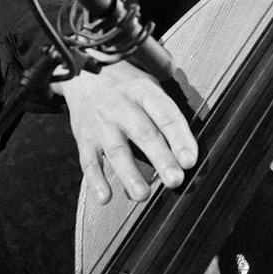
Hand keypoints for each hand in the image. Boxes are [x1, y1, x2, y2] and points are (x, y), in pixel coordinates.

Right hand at [54, 59, 197, 204]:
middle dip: (161, 158)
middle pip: (143, 133)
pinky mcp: (84, 139)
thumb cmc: (125, 85)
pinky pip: (89, 162)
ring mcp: (100, 124)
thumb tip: (188, 147)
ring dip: (130, 175)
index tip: (190, 160)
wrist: (82, 75)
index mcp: (143, 91)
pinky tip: (106, 197)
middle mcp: (121, 106)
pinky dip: (96, 181)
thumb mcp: (149, 85)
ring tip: (143, 195)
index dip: (180, 138)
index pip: (166, 114)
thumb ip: (167, 112)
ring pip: (116, 151)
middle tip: (175, 180)